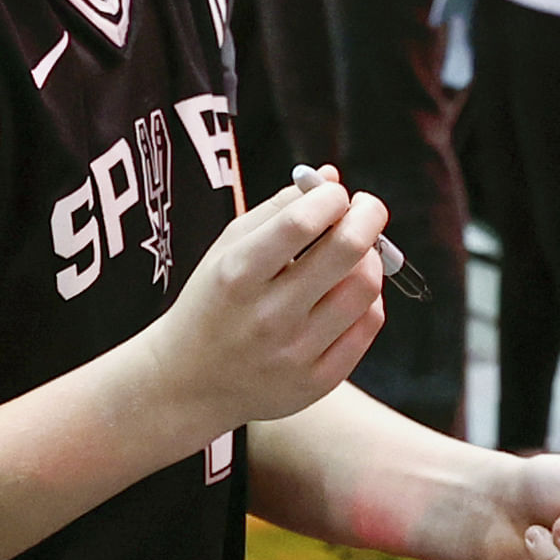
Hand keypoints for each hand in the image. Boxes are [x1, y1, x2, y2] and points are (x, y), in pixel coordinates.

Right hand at [143, 174, 387, 434]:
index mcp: (237, 274)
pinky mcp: (318, 381)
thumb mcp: (227, 249)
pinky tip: (347, 292)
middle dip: (368, 215)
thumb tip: (330, 176)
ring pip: (366, 288)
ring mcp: (295, 353)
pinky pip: (368, 325)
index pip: (301, 222)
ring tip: (354, 254)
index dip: (332, 197)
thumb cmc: (213, 302)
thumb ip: (278, 208)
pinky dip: (368, 299)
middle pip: (347, 251)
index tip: (336, 193)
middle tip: (366, 208)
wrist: (189, 383)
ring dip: (371, 258)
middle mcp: (267, 316)